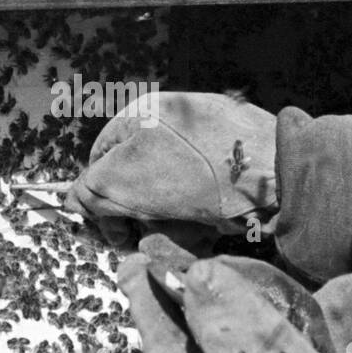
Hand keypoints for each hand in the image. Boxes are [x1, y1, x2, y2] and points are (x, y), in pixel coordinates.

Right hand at [63, 92, 277, 245]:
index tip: (114, 235)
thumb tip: (73, 200)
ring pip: (169, 198)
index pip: (100, 160)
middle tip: (150, 239)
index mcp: (142, 114)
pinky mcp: (232, 167)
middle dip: (141, 217)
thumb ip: (90, 190)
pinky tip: (211, 230)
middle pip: (136, 182)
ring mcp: (205, 144)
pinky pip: (202, 200)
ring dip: (171, 226)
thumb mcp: (124, 182)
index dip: (98, 201)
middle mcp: (172, 125)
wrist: (278, 176)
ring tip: (189, 233)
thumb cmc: (196, 174)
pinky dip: (201, 221)